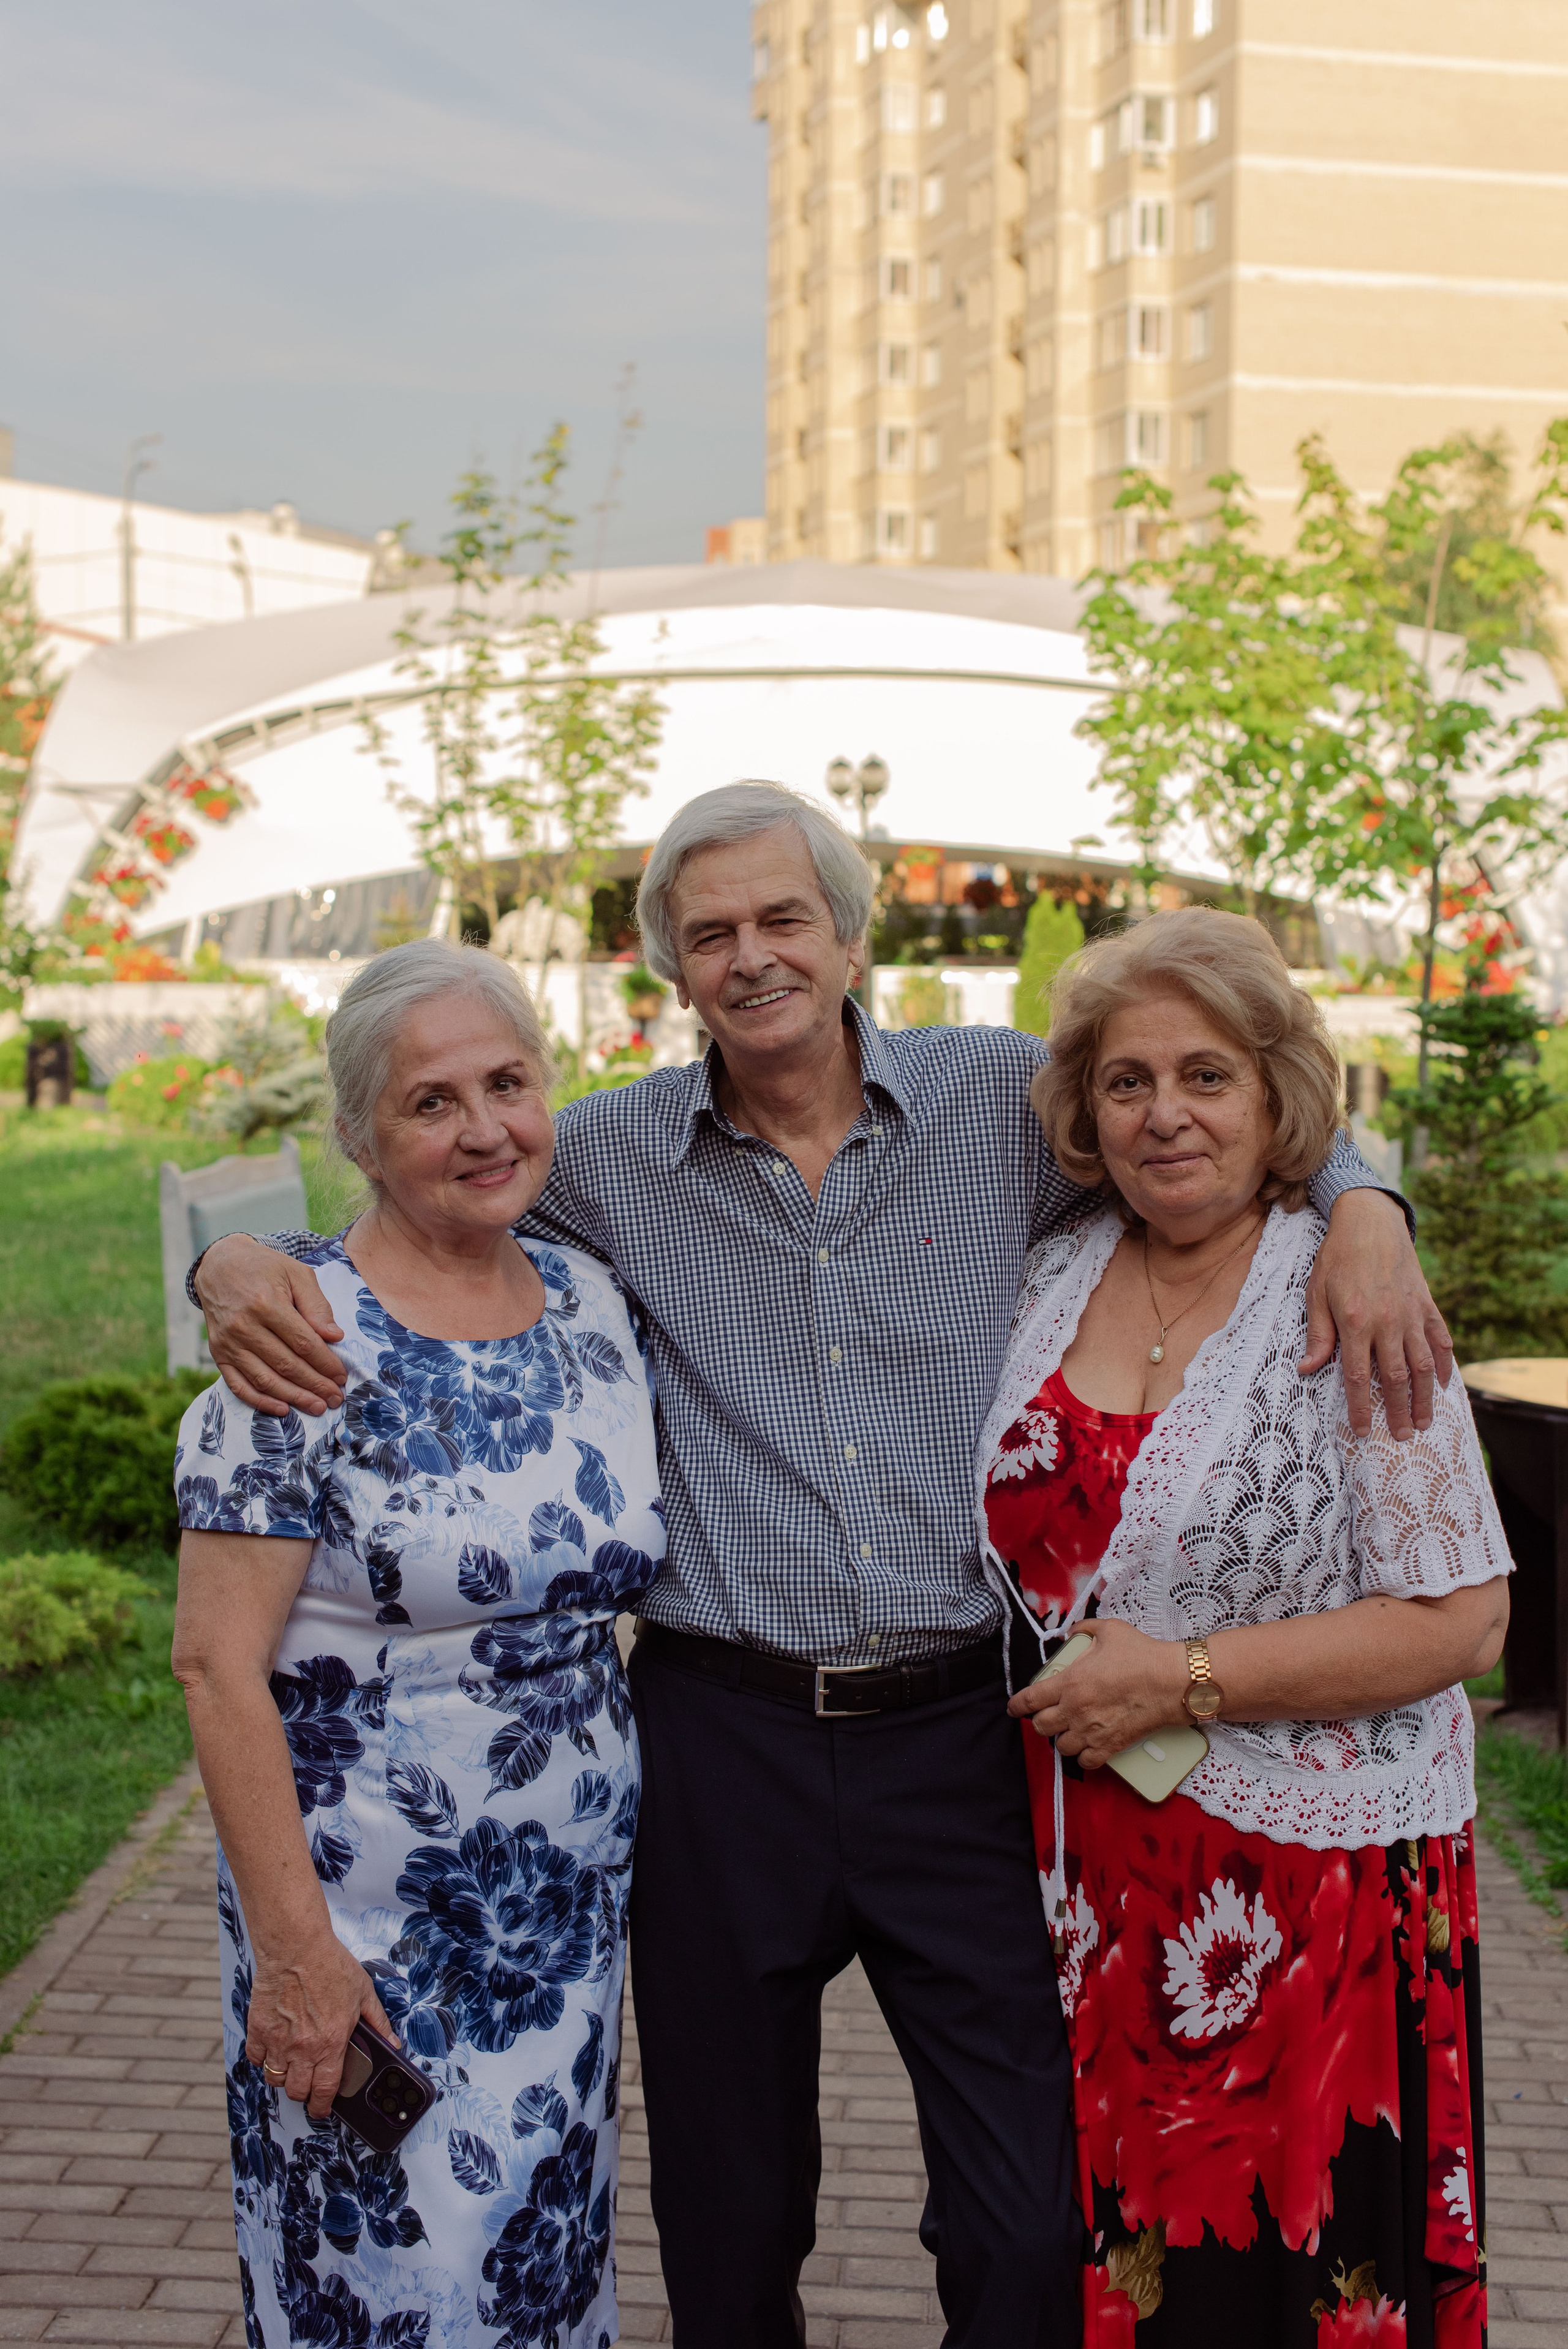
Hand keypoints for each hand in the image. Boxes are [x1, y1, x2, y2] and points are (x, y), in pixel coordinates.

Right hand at [196, 1236, 346, 1416]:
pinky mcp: (218, 1353)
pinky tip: (283, 1409)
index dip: (325, 1363)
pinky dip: (260, 1401)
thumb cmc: (265, 1268)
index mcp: (267, 1303)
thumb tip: (335, 1336)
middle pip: (286, 1365)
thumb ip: (317, 1305)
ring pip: (265, 1379)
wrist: (219, 1265)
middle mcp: (244, 1326)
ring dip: (294, 1397)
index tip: (342, 1376)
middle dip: (316, 1385)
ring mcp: (228, 1342)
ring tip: (317, 1407)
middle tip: (336, 1398)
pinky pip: (238, 1385)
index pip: (303, 1344)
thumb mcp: (297, 1273)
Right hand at [245, 1932, 395, 2120]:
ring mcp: (277, 2040)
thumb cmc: (330, 1965)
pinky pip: (256, 2058)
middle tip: (308, 2085)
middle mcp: (302, 2048)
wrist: (296, 1946)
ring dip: (283, 2078)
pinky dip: (263, 2059)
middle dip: (304, 2094)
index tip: (322, 2108)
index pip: (326, 2090)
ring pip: (275, 2079)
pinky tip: (272, 2048)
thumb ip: (378, 2022)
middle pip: (297, 2091)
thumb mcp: (364, 1993)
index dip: (323, 2106)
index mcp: (330, 2043)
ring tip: (292, 2065)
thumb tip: (392, 2043)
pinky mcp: (258, 2029)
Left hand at [1006, 1618, 1186, 1768]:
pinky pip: (1085, 1762)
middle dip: (1041, 1721)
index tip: (1013, 1708)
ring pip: (1060, 1747)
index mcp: (1069, 1683)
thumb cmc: (1142, 1655)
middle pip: (1041, 1727)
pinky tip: (1087, 1747)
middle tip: (1050, 1714)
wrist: (1171, 1682)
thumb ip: (1084, 1628)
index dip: (1016, 1705)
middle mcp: (1075, 1710)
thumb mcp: (1110, 1630)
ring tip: (1070, 1730)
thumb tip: (1072, 1631)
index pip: (1029, 1700)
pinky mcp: (1110, 1746)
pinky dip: (1083, 1757)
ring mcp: (1092, 1731)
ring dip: (1062, 1739)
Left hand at [1301, 1189, 1452, 1441]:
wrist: (1369, 1222)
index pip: (1358, 1377)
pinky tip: (1444, 1383)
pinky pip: (1440, 1339)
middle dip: (1399, 1412)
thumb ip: (1318, 1335)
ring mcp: (1411, 1314)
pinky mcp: (1427, 1304)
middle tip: (1403, 1437)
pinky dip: (1445, 1363)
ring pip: (1423, 1364)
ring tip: (1425, 1421)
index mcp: (1356, 1322)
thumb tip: (1306, 1369)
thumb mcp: (1316, 1294)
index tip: (1363, 1432)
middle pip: (1396, 1378)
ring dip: (1425, 1397)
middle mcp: (1387, 1322)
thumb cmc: (1337, 1258)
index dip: (1361, 1408)